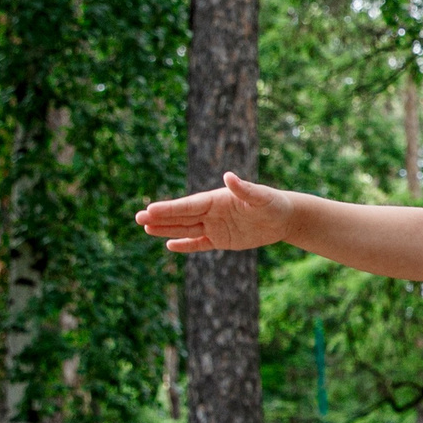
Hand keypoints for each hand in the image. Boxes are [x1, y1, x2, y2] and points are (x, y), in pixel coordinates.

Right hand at [137, 171, 296, 253]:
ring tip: (146, 228)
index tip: (150, 209)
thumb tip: (229, 177)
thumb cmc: (273, 203)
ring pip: (186, 229)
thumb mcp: (261, 197)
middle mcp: (211, 213)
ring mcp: (215, 227)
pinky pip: (200, 244)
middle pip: (182, 217)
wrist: (284, 217)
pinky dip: (186, 245)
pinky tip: (169, 245)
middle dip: (160, 218)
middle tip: (138, 218)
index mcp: (216, 200)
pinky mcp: (222, 240)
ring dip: (167, 230)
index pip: (188, 206)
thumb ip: (244, 189)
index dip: (170, 209)